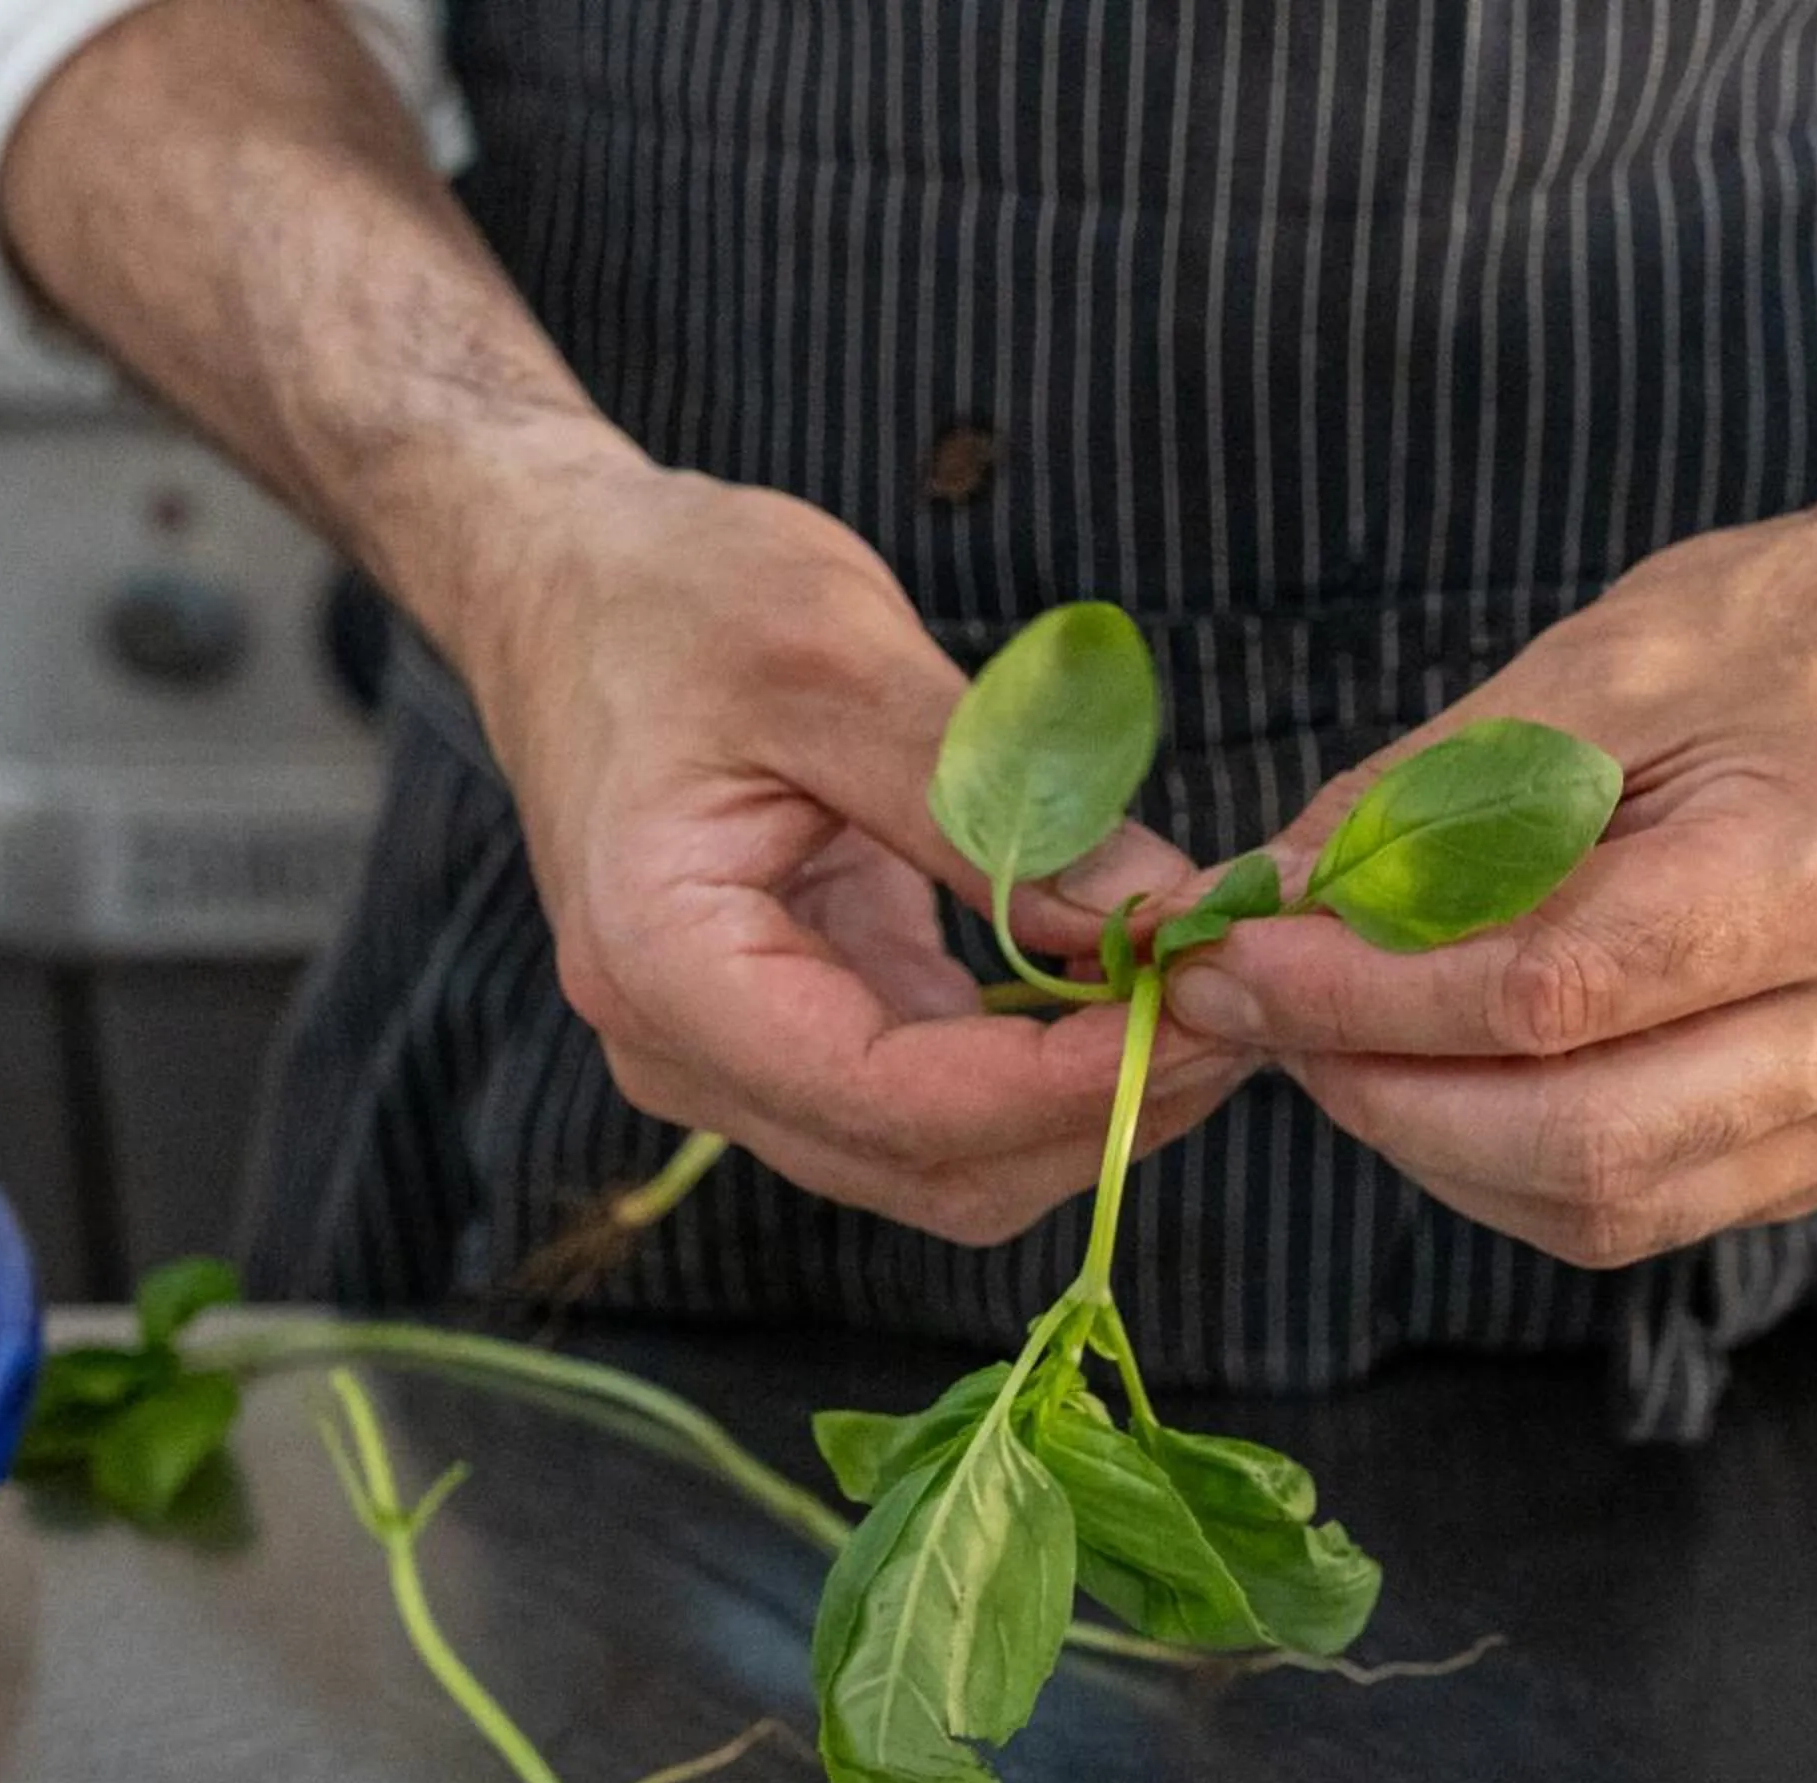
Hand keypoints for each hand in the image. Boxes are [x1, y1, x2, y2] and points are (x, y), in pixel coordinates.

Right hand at [442, 441, 1248, 1243]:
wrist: (574, 582)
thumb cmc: (676, 594)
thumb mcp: (836, 655)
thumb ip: (991, 794)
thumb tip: (1154, 912)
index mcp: (668, 967)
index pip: (891, 1099)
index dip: (1063, 1082)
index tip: (1202, 1012)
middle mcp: (689, 1051)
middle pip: (931, 1166)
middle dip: (1098, 1108)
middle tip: (1242, 1003)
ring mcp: (742, 1055)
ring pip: (948, 1158)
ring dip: (1088, 1102)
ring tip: (1210, 995)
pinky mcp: (801, 1026)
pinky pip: (943, 1092)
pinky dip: (1047, 1059)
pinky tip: (1136, 985)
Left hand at [1161, 425, 1816, 1266]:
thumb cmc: (1795, 639)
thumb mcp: (1605, 662)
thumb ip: (1434, 794)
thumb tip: (1275, 901)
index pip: (1552, 989)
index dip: (1362, 993)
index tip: (1230, 961)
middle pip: (1579, 1140)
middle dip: (1380, 1091)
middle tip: (1265, 1017)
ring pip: (1605, 1207)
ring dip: (1433, 1143)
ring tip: (1345, 1042)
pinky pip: (1649, 1211)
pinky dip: (1514, 1164)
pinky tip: (1454, 1077)